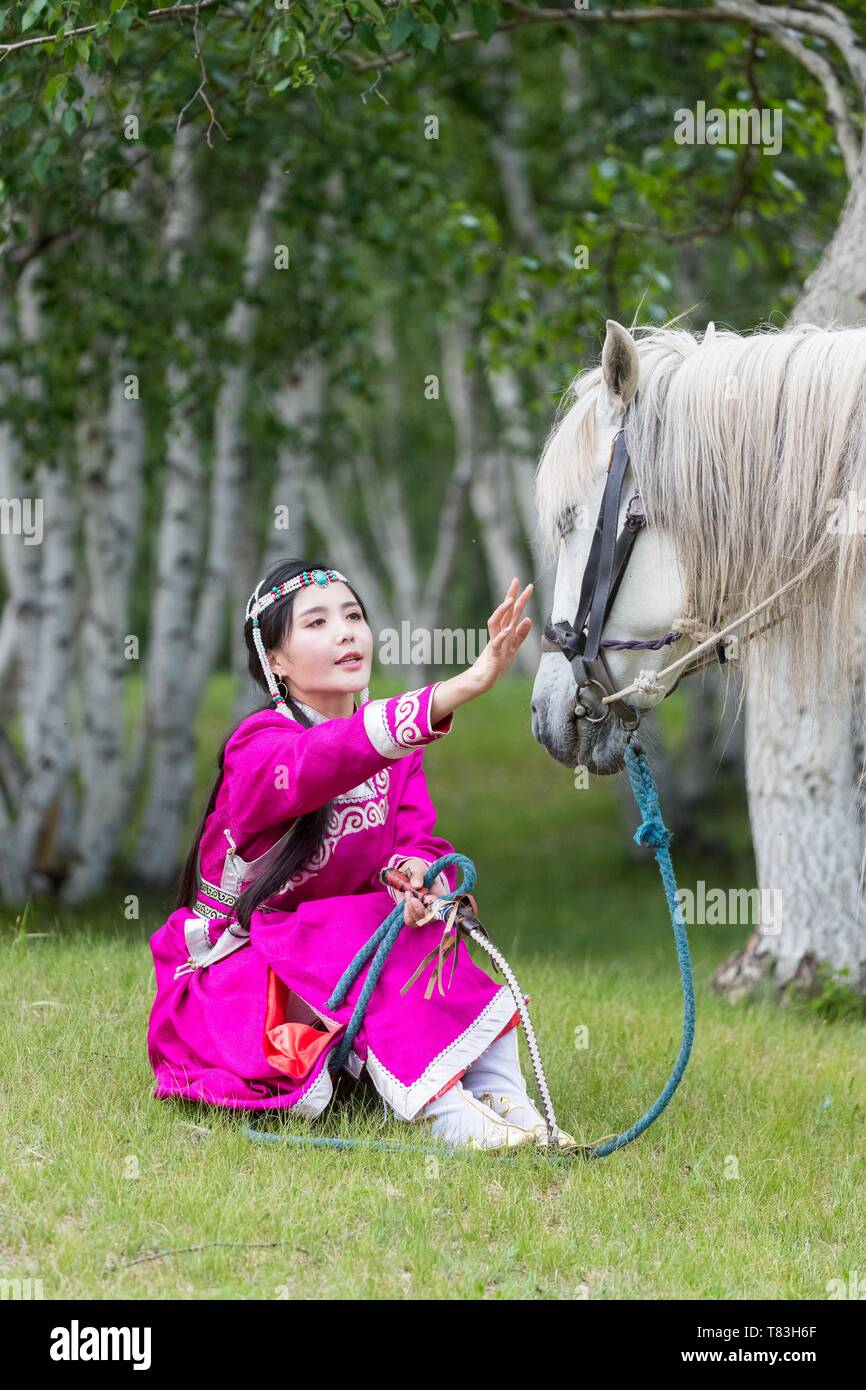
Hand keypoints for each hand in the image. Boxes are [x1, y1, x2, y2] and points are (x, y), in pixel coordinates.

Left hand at [402, 866, 447, 927]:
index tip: (428, 897)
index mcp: (442, 896)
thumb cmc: (417, 872)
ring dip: (411, 908)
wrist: (408, 876)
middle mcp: (435, 909)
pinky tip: (406, 903)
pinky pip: (410, 921)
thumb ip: (418, 876)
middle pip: (430, 917)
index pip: (443, 907)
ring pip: (419, 921)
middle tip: (409, 892)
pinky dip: (406, 912)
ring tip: (407, 893)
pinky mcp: (415, 918)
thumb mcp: (418, 869)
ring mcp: (425, 915)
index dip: (435, 905)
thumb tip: (416, 885)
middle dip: (418, 907)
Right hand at [465, 577, 533, 696]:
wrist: (484, 678)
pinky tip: (508, 629)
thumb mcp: (514, 647)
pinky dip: (501, 636)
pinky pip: (496, 644)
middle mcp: (499, 633)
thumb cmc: (498, 662)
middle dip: (510, 596)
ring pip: (496, 623)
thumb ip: (521, 634)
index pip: (513, 611)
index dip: (518, 597)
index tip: (525, 584)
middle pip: (505, 612)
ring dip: (503, 611)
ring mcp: (495, 643)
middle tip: (516, 581)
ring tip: (511, 600)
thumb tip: (529, 618)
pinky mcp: (493, 655)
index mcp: (505, 631)